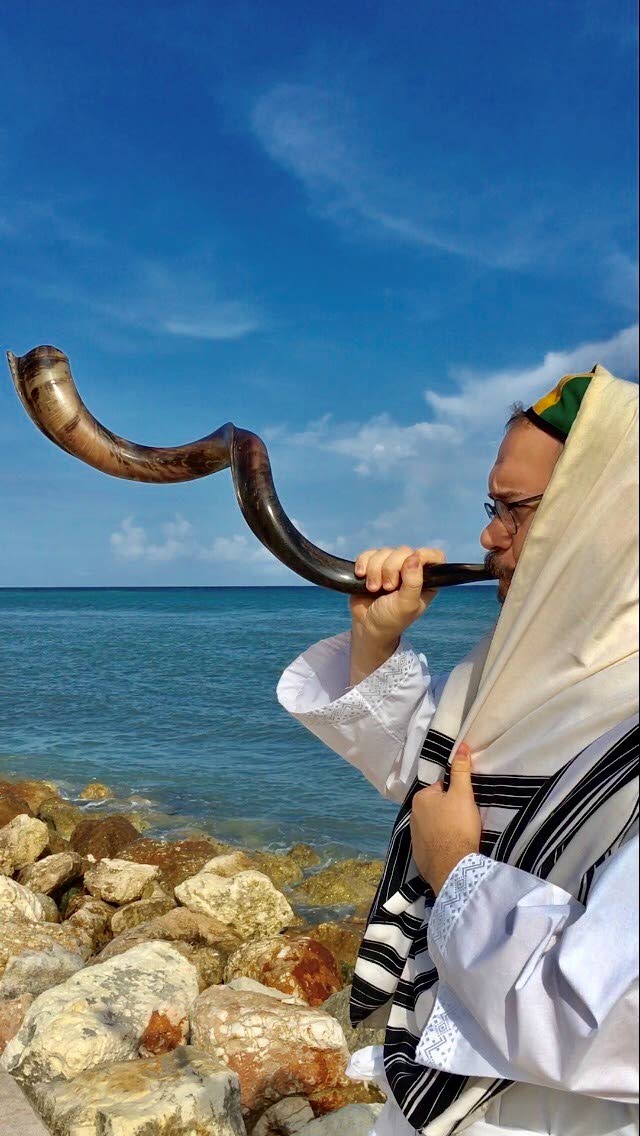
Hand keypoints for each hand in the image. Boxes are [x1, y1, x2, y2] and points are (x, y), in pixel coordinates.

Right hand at [350, 545, 445, 645]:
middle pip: (404, 551)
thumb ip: (413, 582)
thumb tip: (414, 557)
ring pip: (384, 552)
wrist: (367, 625)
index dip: (424, 555)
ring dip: (375, 571)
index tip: (410, 563)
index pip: (434, 556)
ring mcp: (391, 567)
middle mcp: (411, 570)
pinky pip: (369, 554)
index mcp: (427, 580)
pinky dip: (363, 564)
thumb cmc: (391, 619)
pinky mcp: (374, 565)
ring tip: (374, 589)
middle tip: (388, 588)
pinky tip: (362, 576)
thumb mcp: (407, 605)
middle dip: (391, 569)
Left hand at [410, 743, 481, 893]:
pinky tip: (452, 848)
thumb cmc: (458, 826)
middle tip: (465, 820)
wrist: (452, 866)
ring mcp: (414, 836)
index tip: (466, 805)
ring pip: (434, 825)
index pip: (441, 788)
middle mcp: (412, 815)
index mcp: (420, 798)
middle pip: (437, 807)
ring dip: (445, 827)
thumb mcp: (463, 794)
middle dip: (450, 811)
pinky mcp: (419, 854)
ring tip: (460, 835)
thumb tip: (461, 747)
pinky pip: (432, 843)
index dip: (456, 794)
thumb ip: (461, 771)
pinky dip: (441, 843)